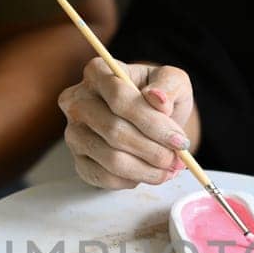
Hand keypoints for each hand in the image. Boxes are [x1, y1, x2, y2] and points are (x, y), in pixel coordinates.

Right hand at [57, 60, 193, 188]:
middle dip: (153, 150)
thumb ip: (169, 84)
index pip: (119, 98)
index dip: (152, 123)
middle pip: (114, 131)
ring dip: (147, 169)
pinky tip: (150, 173)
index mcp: (97, 72)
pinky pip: (104, 177)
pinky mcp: (78, 161)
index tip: (179, 140)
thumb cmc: (159, 98)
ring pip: (111, 159)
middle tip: (178, 160)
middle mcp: (77, 101)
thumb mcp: (173, 81)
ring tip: (170, 169)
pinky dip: (133, 180)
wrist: (150, 122)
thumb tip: (157, 98)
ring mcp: (74, 133)